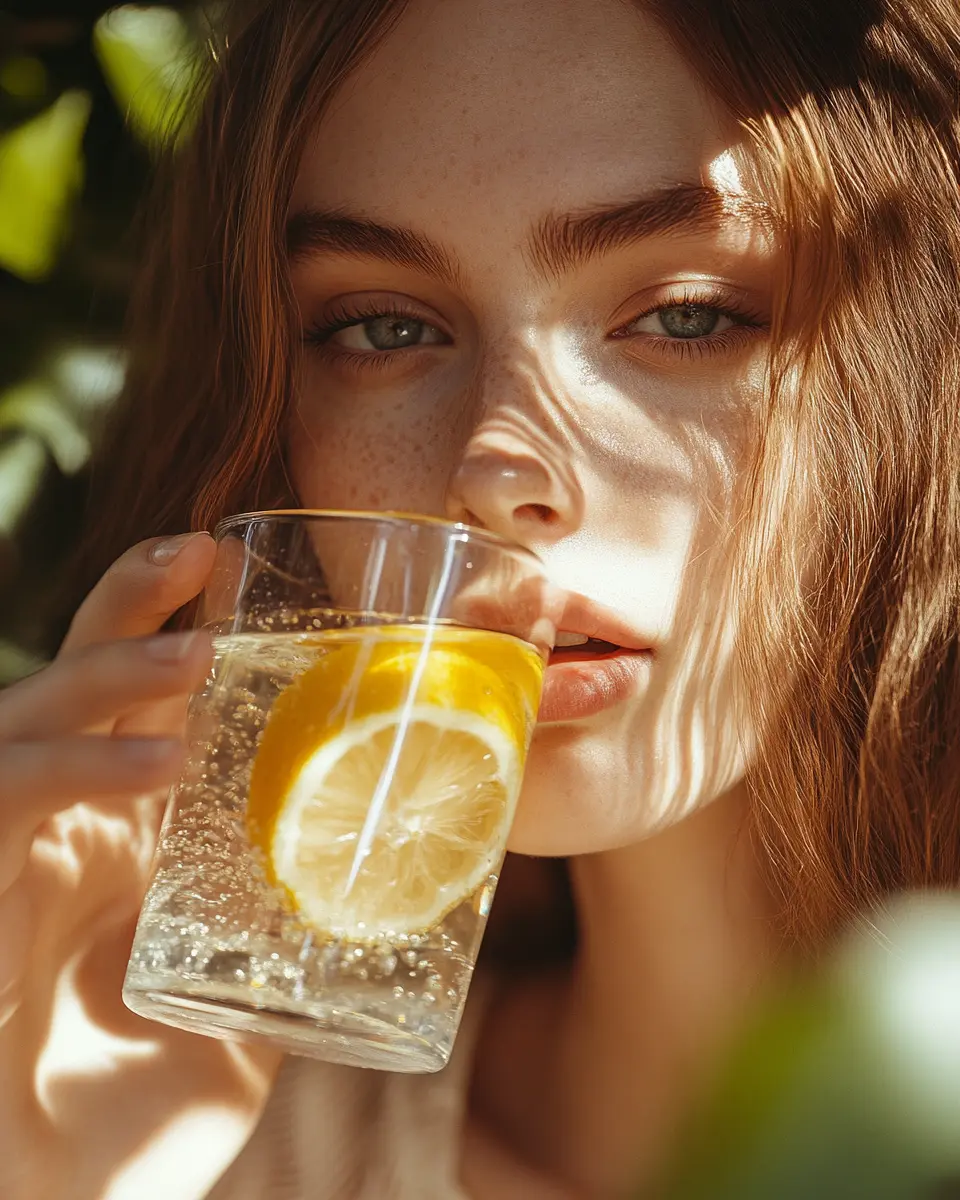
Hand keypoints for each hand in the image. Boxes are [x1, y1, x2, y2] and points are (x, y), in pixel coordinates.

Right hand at [0, 534, 280, 1199]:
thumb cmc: (135, 1122)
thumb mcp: (246, 1010)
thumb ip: (294, 941)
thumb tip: (387, 890)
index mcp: (131, 834)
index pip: (151, 703)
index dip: (190, 631)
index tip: (258, 578)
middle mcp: (66, 825)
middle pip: (86, 674)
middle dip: (135, 600)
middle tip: (205, 548)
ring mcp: (13, 850)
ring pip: (36, 712)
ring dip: (112, 664)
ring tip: (198, 644)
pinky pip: (9, 796)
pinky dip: (81, 766)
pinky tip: (158, 762)